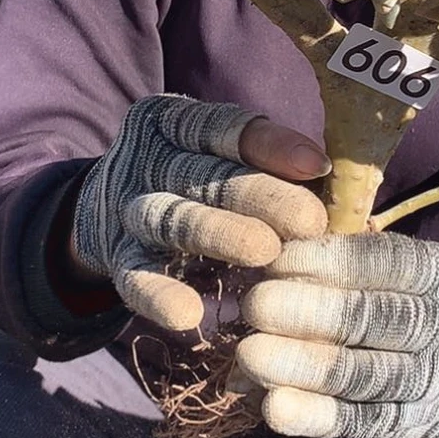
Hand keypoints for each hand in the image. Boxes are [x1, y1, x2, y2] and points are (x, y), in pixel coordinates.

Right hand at [71, 94, 330, 331]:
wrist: (103, 210)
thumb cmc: (193, 179)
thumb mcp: (219, 157)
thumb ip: (267, 162)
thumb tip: (335, 181)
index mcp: (173, 122)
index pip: (221, 126)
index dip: (269, 144)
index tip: (317, 165)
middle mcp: (147, 157)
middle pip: (204, 173)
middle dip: (258, 195)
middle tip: (309, 220)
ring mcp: (128, 208)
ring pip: (171, 218)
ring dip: (217, 232)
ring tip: (265, 252)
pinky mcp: (116, 258)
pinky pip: (135, 276)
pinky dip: (160, 295)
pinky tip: (189, 316)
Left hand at [236, 232, 438, 437]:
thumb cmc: (408, 300)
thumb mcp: (400, 270)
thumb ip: (345, 259)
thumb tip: (270, 253)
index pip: (386, 262)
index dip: (326, 261)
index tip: (275, 261)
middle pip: (371, 318)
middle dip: (306, 311)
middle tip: (254, 305)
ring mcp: (429, 384)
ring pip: (360, 374)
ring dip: (299, 365)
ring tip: (248, 355)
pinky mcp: (407, 427)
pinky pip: (355, 421)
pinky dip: (312, 415)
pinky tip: (272, 407)